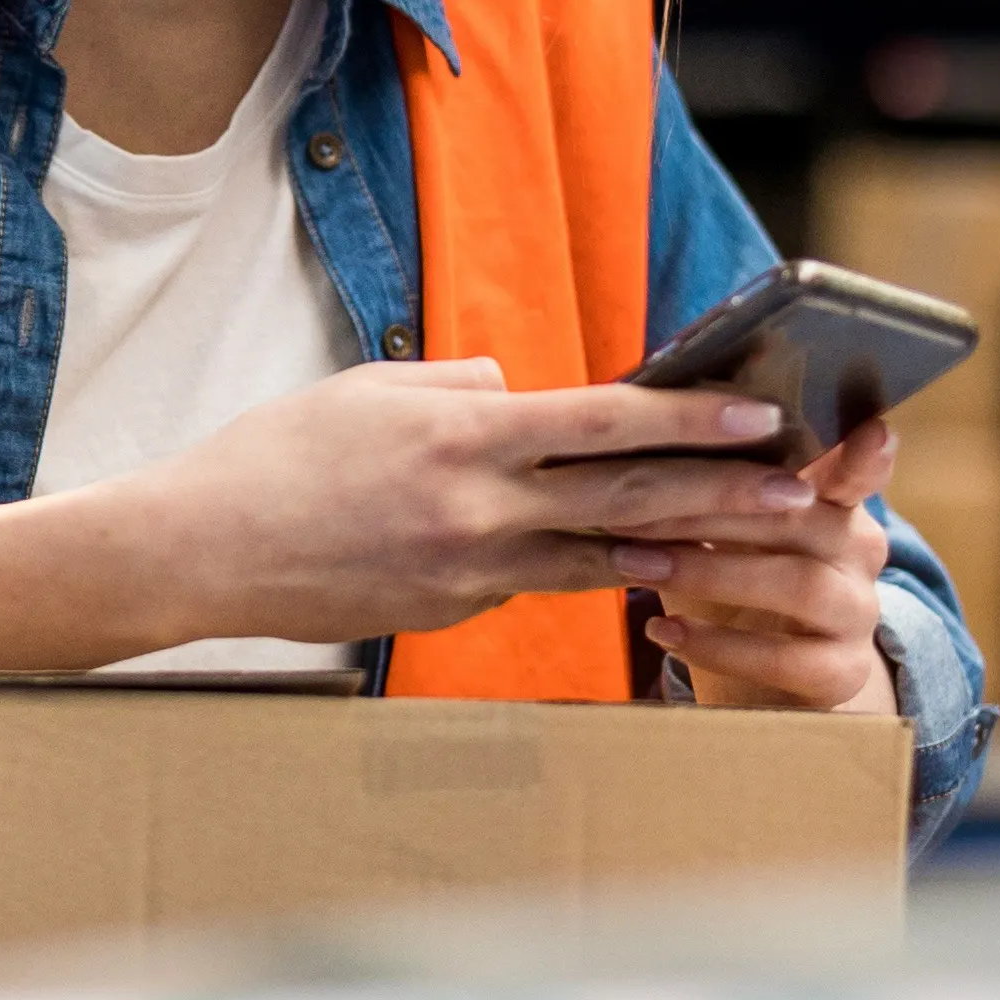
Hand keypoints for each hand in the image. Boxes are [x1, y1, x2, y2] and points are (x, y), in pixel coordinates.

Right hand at [138, 360, 801, 648]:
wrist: (202, 553)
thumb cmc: (276, 457)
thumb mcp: (370, 389)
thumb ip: (459, 386)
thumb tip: (518, 387)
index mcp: (462, 435)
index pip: (604, 420)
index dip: (690, 415)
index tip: (757, 409)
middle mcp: (478, 507)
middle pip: (626, 496)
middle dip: (721, 491)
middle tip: (796, 490)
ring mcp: (469, 571)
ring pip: (601, 556)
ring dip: (682, 544)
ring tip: (749, 539)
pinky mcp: (453, 612)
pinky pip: (537, 584)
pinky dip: (594, 572)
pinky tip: (647, 568)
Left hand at [611, 417, 899, 715]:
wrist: (770, 679)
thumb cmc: (737, 581)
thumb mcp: (727, 532)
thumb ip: (713, 488)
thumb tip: (643, 441)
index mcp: (837, 503)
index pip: (859, 470)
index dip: (865, 454)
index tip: (871, 430)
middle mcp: (860, 551)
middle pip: (800, 517)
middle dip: (711, 509)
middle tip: (631, 510)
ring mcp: (859, 613)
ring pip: (799, 584)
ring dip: (708, 573)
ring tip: (637, 566)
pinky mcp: (842, 673)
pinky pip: (785, 659)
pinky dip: (716, 646)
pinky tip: (663, 633)